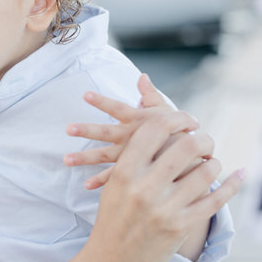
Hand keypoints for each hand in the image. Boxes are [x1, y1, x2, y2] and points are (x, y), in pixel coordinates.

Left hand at [64, 74, 206, 189]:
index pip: (118, 107)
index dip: (103, 101)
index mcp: (138, 120)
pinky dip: (101, 181)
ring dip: (85, 158)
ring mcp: (130, 153)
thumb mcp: (167, 112)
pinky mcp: (133, 169)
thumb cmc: (179, 132)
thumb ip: (151, 94)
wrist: (194, 158)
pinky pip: (115, 176)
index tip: (85, 95)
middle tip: (68, 129)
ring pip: (104, 156)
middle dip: (87, 130)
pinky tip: (86, 185)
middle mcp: (131, 136)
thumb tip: (142, 76)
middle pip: (106, 132)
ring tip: (66, 160)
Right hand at [83, 109, 240, 261]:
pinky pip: (216, 199)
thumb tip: (162, 125)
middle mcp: (144, 188)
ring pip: (206, 170)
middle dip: (202, 138)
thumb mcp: (115, 184)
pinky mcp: (180, 227)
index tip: (187, 121)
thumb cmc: (113, 218)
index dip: (177, 118)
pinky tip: (239, 174)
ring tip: (210, 163)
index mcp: (125, 172)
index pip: (156, 128)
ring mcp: (164, 209)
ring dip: (214, 162)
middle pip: (186, 145)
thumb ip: (135, 156)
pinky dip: (232, 184)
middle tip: (204, 141)